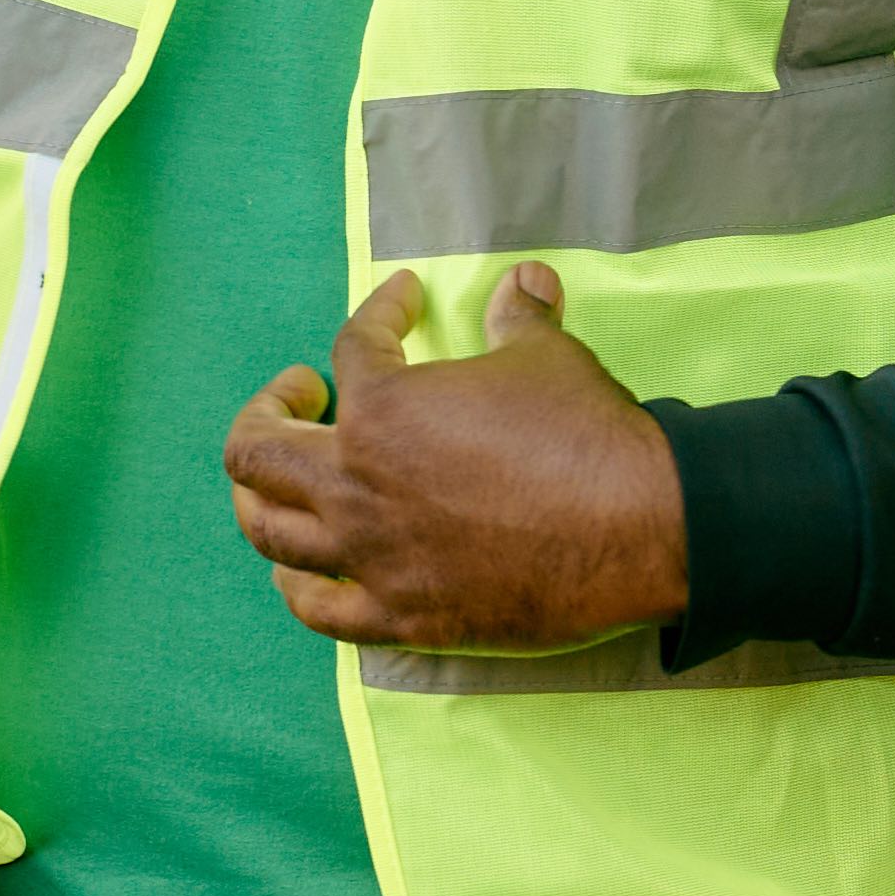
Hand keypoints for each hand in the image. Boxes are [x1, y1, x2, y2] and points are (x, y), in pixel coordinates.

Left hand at [223, 265, 691, 657]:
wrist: (638, 529)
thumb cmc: (587, 436)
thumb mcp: (550, 358)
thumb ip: (519, 317)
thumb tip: (523, 279)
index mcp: (384, 409)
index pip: (354, 346)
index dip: (380, 312)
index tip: (403, 301)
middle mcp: (355, 483)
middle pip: (257, 451)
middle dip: (269, 411)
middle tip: (302, 394)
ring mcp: (370, 556)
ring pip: (267, 530)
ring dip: (261, 498)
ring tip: (279, 480)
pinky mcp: (399, 615)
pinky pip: (315, 607)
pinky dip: (297, 584)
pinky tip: (299, 568)